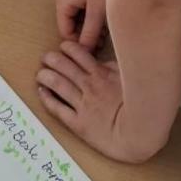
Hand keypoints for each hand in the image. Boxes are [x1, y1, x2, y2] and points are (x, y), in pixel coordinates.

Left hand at [36, 42, 147, 162]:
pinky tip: (42, 92)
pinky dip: (47, 99)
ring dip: (46, 76)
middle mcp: (89, 86)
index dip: (67, 48)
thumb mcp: (131, 79)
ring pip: (58, 84)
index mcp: (101, 74)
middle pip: (64, 66)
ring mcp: (82, 105)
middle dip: (52, 59)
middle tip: (46, 58)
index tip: (63, 47)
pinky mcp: (79, 123)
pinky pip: (58, 109)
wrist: (140, 134)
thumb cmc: (141, 106)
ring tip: (40, 73)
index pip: (78, 54)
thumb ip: (117, 68)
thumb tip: (106, 61)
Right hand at [55, 0, 117, 47]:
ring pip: (79, 13)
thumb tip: (85, 52)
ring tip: (110, 28)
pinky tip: (108, 15)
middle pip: (71, 21)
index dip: (80, 42)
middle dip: (87, 32)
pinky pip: (83, 3)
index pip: (65, 30)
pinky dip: (93, 12)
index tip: (97, 50)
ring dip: (92, 23)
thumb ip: (90, 33)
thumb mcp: (99, 10)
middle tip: (106, 40)